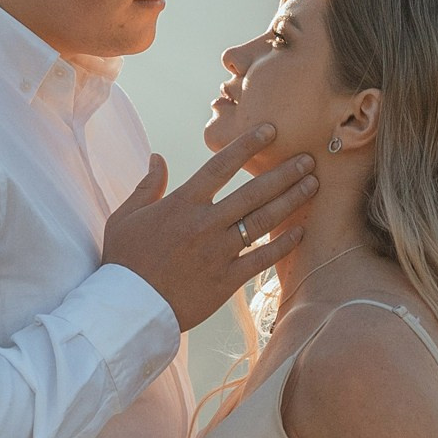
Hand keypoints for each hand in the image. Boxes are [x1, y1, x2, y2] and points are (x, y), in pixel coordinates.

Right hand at [102, 126, 317, 329]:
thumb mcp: (126, 217)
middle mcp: (205, 224)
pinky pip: (262, 259)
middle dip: (284, 173)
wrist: (128, 307)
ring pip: (263, 221)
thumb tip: (158, 157)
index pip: (220, 166)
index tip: (270, 130)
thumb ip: (147, 186)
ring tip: (313, 184)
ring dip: (290, 200)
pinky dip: (283, 245)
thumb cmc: (124, 261)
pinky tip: (301, 231)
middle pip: (253, 192)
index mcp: (181, 204)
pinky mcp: (226, 280)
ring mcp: (218, 252)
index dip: (246, 145)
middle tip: (308, 158)